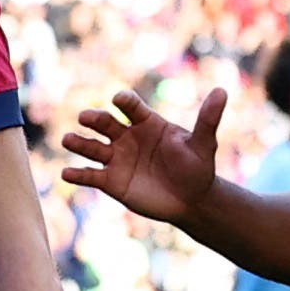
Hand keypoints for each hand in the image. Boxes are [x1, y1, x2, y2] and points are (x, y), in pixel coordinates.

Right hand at [62, 86, 224, 227]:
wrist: (191, 199)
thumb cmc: (197, 167)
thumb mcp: (203, 144)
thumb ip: (208, 119)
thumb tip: (222, 91)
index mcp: (147, 122)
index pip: (131, 106)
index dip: (124, 102)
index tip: (119, 100)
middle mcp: (127, 137)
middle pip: (105, 123)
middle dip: (94, 119)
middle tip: (85, 118)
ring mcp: (116, 158)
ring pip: (92, 147)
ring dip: (78, 143)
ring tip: (68, 140)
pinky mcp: (110, 181)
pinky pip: (90, 175)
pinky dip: (77, 175)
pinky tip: (66, 174)